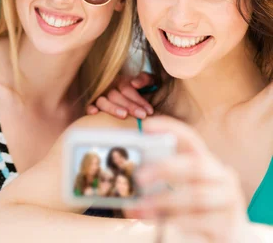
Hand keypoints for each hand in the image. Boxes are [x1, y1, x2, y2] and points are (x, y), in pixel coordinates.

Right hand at [86, 71, 153, 118]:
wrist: (138, 97)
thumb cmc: (141, 92)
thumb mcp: (147, 82)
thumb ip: (145, 79)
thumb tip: (135, 84)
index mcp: (121, 81)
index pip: (127, 88)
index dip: (138, 99)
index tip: (149, 111)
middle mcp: (108, 87)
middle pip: (116, 95)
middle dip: (130, 105)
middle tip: (142, 115)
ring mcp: (99, 96)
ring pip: (102, 101)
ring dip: (113, 108)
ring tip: (124, 115)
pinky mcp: (93, 105)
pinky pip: (88, 105)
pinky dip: (90, 108)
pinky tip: (95, 113)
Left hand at [125, 116, 248, 241]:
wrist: (230, 239)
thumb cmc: (198, 212)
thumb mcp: (183, 191)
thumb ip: (164, 180)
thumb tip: (129, 174)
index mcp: (207, 162)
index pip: (191, 139)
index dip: (170, 129)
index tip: (146, 127)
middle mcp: (222, 177)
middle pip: (195, 165)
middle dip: (165, 168)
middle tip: (139, 177)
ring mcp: (228, 201)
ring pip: (196, 195)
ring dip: (164, 200)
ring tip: (140, 207)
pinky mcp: (228, 226)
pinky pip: (199, 220)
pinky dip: (175, 221)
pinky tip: (159, 223)